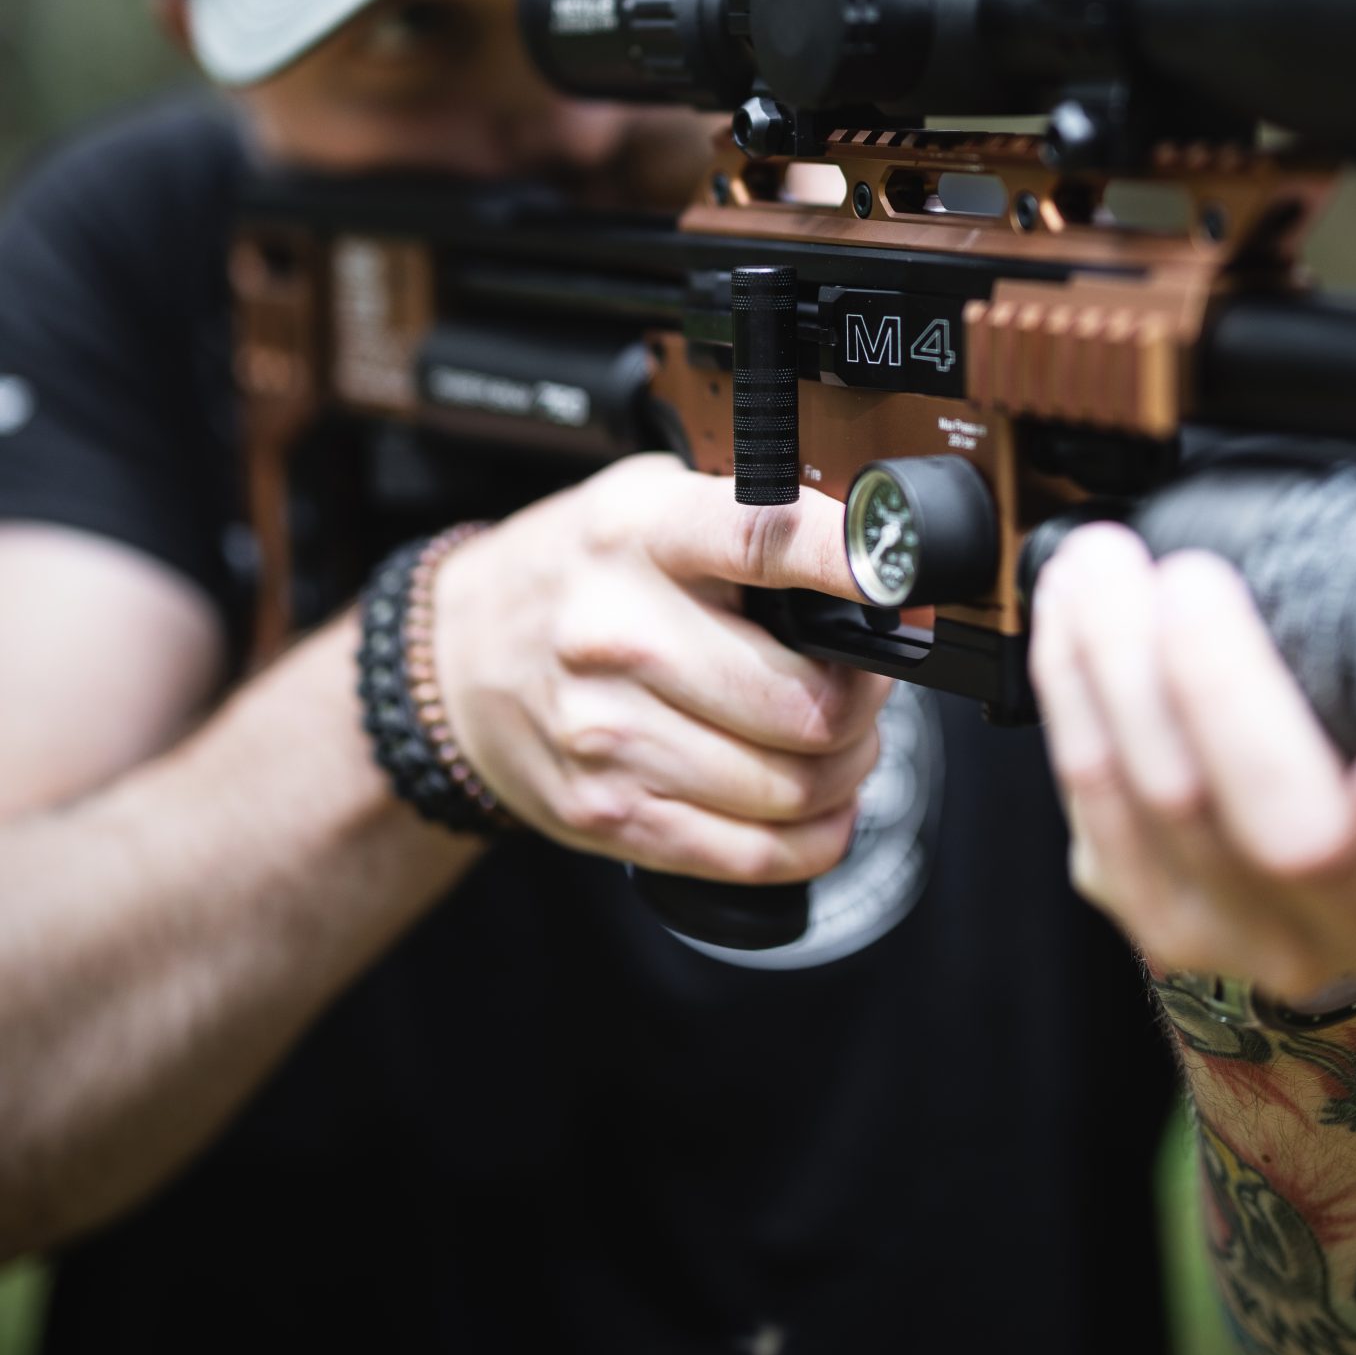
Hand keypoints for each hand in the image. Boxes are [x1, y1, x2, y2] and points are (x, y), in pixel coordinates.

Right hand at [433, 455, 886, 882]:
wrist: (457, 660)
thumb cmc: (576, 575)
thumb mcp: (646, 501)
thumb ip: (746, 517)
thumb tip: (873, 556)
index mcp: (640, 534)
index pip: (760, 538)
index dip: (845, 559)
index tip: (898, 573)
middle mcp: (619, 633)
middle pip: (806, 702)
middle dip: (866, 701)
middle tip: (864, 685)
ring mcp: (609, 734)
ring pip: (793, 787)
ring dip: (846, 771)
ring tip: (837, 740)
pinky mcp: (610, 813)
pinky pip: (753, 853)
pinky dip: (813, 837)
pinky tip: (814, 803)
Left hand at [1031, 524, 1355, 1000]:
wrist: (1341, 894)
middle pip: (1290, 836)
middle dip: (1224, 691)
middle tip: (1193, 581)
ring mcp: (1252, 936)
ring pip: (1165, 804)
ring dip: (1119, 661)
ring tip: (1106, 563)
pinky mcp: (1154, 914)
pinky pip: (1092, 798)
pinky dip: (1073, 685)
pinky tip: (1071, 607)